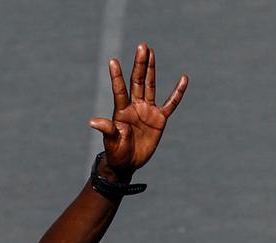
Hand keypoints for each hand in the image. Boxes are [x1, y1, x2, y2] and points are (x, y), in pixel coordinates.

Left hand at [89, 43, 187, 180]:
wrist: (128, 163)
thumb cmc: (117, 152)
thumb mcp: (111, 142)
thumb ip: (107, 129)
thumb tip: (92, 122)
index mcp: (121, 111)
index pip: (119, 90)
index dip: (117, 76)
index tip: (112, 61)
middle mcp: (134, 106)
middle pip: (138, 81)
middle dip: (139, 64)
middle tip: (142, 46)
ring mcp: (147, 111)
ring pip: (151, 86)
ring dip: (151, 69)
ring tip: (150, 52)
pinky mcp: (159, 119)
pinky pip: (171, 103)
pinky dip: (177, 93)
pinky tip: (183, 79)